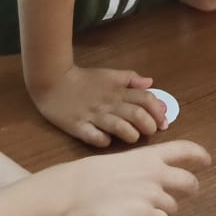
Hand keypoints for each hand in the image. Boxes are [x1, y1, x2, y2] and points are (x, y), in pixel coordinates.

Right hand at [30, 65, 168, 146]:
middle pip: (138, 115)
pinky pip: (95, 138)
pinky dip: (104, 141)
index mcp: (118, 90)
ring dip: (132, 135)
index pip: (146, 99)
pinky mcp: (78, 127)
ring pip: (121, 128)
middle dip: (150, 126)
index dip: (159, 111)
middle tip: (150, 132)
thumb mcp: (110, 74)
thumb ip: (130, 79)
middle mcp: (109, 103)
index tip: (163, 122)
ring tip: (132, 137)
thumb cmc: (84, 80)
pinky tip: (106, 141)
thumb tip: (151, 83)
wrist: (52, 81)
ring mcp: (94, 116)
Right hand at [60, 141, 209, 215]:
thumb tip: (153, 172)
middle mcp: (156, 174)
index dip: (199, 154)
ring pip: (173, 207)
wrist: (77, 190)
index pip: (184, 150)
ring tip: (150, 210)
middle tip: (192, 191)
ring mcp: (152, 196)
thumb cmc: (92, 173)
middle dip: (192, 187)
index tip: (207, 160)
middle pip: (188, 182)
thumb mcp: (121, 160)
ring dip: (166, 210)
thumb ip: (142, 166)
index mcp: (150, 156)